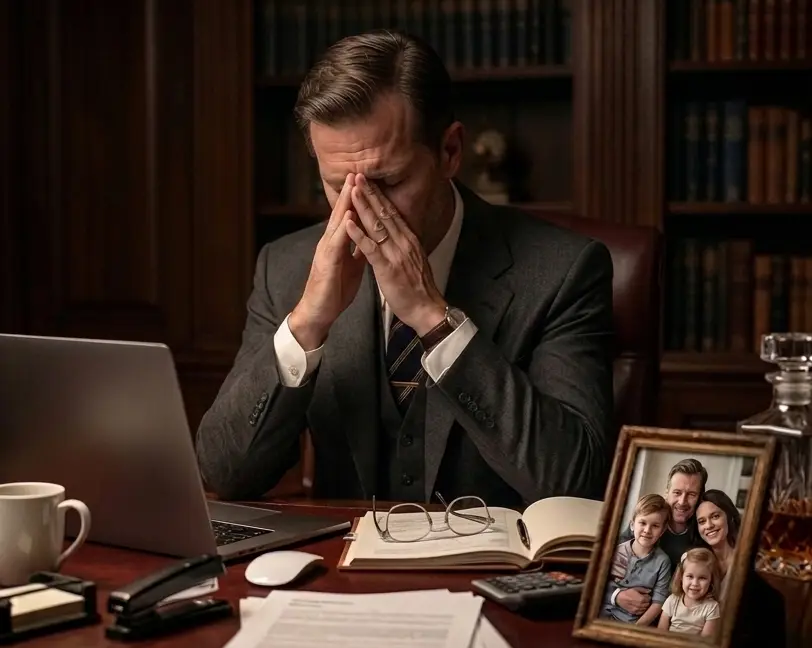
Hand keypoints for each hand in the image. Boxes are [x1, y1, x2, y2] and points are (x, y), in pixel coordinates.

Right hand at [289, 174, 365, 349]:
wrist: (318, 312)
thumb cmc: (334, 290)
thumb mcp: (351, 266)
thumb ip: (358, 250)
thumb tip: (368, 238)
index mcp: (338, 243)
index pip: (348, 216)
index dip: (357, 199)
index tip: (367, 181)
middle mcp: (330, 242)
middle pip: (341, 213)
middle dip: (350, 192)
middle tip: (358, 170)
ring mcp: (326, 251)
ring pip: (337, 222)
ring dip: (344, 203)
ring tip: (353, 184)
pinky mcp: (327, 263)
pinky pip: (335, 243)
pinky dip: (343, 229)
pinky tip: (348, 216)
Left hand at [345, 174, 446, 335]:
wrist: (427, 309)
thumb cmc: (418, 289)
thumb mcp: (413, 261)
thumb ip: (403, 246)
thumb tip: (396, 236)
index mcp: (409, 240)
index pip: (392, 213)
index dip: (379, 196)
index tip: (369, 181)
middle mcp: (404, 242)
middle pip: (385, 213)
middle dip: (370, 193)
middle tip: (357, 174)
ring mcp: (396, 254)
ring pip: (377, 225)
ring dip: (363, 206)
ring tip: (352, 189)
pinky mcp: (388, 268)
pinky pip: (371, 248)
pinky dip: (358, 234)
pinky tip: (348, 222)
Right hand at [616, 587, 650, 614]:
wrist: (619, 598)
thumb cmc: (627, 592)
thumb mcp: (635, 588)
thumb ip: (643, 590)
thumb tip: (649, 591)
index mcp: (641, 599)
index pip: (649, 599)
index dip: (648, 597)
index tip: (646, 595)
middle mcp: (641, 605)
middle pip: (648, 604)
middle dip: (647, 601)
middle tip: (644, 599)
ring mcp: (638, 609)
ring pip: (645, 609)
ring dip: (645, 606)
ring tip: (642, 603)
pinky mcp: (635, 612)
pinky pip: (641, 612)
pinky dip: (642, 610)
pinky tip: (640, 607)